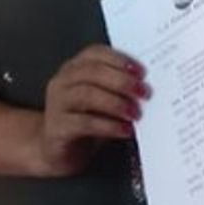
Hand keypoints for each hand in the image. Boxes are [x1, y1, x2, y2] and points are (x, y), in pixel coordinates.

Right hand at [37, 44, 148, 176]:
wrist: (56, 151)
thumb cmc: (87, 118)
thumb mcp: (105, 98)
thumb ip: (121, 87)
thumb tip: (148, 84)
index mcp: (76, 66)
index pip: (96, 53)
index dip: (119, 59)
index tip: (142, 71)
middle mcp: (63, 81)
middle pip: (93, 72)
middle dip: (122, 81)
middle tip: (144, 92)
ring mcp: (56, 104)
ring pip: (87, 95)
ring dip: (117, 103)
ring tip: (136, 113)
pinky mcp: (56, 128)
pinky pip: (84, 123)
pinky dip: (109, 125)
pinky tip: (125, 130)